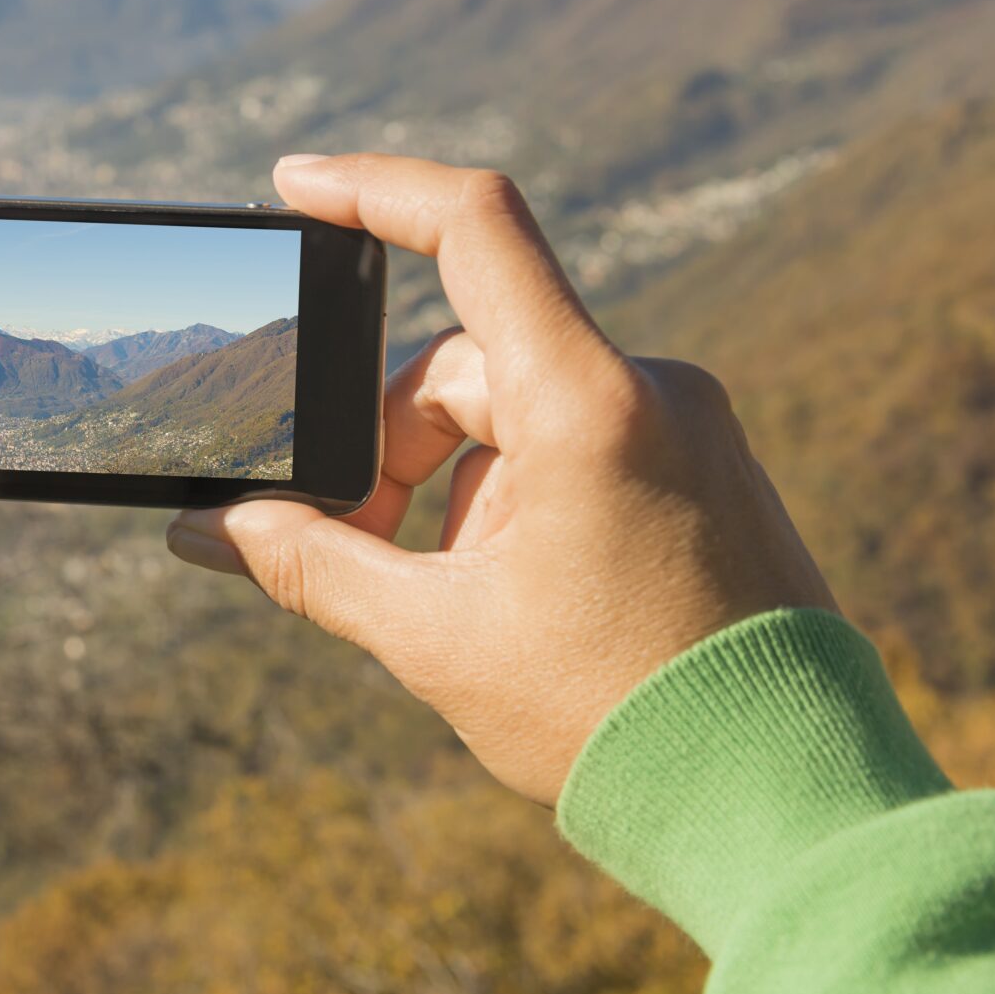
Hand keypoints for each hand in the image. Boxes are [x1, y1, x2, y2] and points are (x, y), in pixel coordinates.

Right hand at [167, 154, 835, 804]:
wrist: (785, 806)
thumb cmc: (616, 721)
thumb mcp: (435, 640)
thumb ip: (311, 563)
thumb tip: (208, 527)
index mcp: (588, 404)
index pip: (473, 227)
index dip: (372, 187)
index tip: (293, 188)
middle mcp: (650, 388)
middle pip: (464, 359)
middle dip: (387, 446)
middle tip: (352, 548)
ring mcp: (686, 424)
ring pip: (513, 407)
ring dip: (448, 483)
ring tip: (442, 599)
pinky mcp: (704, 464)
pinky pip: (575, 438)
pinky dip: (513, 494)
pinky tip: (509, 594)